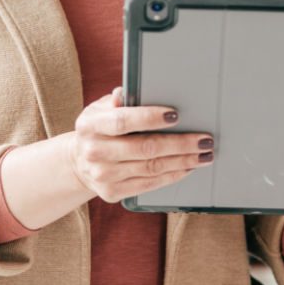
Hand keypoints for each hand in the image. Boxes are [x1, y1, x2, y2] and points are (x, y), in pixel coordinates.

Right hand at [70, 90, 210, 203]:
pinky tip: (187, 167)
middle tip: (204, 140)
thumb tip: (128, 92)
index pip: (123, 121)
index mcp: (90, 125)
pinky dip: (172, 175)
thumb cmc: (99, 129)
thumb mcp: (100, 109)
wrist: (79, 163)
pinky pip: (149, 184)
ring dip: (183, 161)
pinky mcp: (112, 193)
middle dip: (180, 144)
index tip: (176, 115)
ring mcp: (103, 175)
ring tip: (204, 154)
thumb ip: (117, 101)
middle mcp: (95, 152)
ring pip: (152, 168)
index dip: (150, 118)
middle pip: (145, 148)